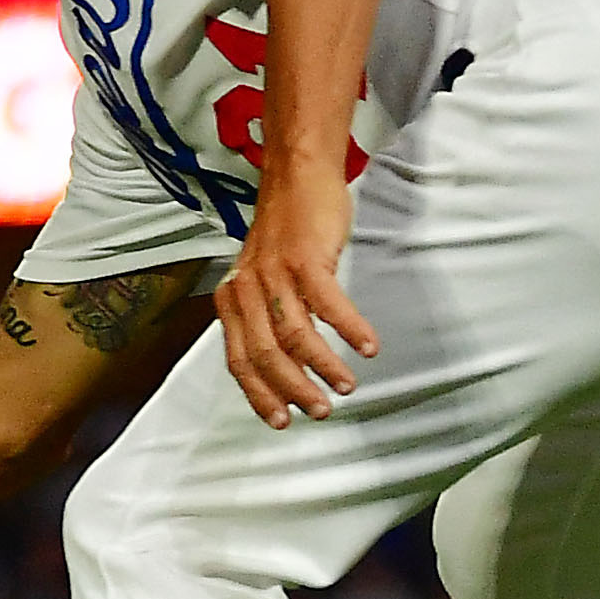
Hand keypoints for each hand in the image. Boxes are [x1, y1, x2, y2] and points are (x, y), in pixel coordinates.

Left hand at [213, 173, 377, 428]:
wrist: (298, 177)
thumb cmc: (286, 233)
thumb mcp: (262, 278)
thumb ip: (263, 317)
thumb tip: (280, 367)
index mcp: (232, 299)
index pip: (239, 360)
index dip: (259, 394)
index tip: (281, 420)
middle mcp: (246, 288)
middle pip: (265, 354)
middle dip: (293, 389)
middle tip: (320, 411)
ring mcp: (274, 273)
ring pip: (294, 334)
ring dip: (323, 366)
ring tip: (346, 386)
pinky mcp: (305, 257)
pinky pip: (328, 304)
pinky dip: (349, 328)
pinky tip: (367, 347)